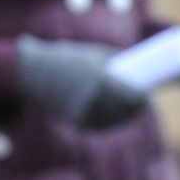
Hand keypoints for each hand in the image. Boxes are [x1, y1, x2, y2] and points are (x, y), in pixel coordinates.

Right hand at [17, 35, 149, 129]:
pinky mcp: (76, 121)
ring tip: (133, 111)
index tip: (148, 97)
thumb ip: (114, 61)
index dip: (143, 99)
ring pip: (114, 120)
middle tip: (144, 105)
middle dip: (137, 109)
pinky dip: (109, 122)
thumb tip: (137, 67)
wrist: (32, 73)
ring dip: (125, 117)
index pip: (131, 95)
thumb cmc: (65, 59)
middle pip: (125, 110)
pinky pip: (99, 124)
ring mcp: (84, 111)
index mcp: (99, 79)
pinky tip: (116, 118)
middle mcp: (93, 97)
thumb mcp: (91, 54)